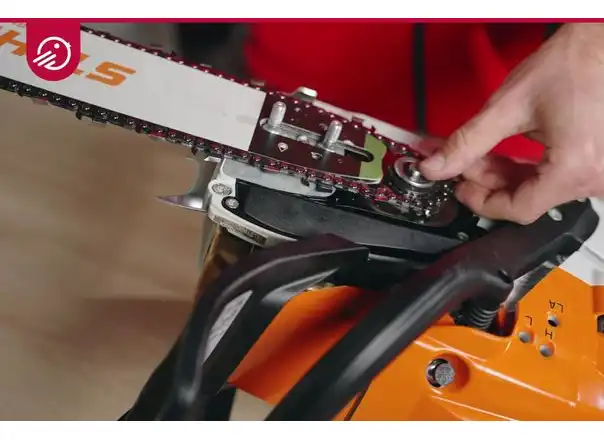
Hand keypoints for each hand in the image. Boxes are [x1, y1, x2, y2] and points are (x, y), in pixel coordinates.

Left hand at [418, 23, 603, 223]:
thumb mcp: (509, 106)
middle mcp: (596, 178)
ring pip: (541, 190)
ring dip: (507, 175)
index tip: (459, 186)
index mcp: (575, 169)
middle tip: (466, 162)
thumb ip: (467, 142)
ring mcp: (601, 172)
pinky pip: (559, 179)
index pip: (518, 209)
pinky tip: (507, 156)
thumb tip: (435, 167)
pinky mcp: (600, 163)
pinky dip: (530, 170)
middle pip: (529, 199)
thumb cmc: (572, 63)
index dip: (481, 201)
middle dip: (490, 181)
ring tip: (483, 154)